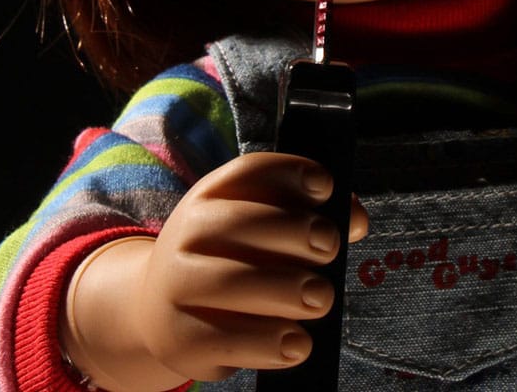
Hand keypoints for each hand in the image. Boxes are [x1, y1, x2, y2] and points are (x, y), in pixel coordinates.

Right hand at [62, 153, 367, 390]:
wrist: (160, 309)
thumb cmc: (234, 259)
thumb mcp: (262, 227)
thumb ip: (312, 216)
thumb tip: (356, 220)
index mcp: (212, 195)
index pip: (248, 172)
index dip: (289, 172)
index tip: (326, 186)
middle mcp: (188, 233)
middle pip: (238, 224)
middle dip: (291, 232)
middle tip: (330, 246)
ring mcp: (177, 285)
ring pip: (230, 283)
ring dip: (285, 290)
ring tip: (321, 298)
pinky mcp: (179, 338)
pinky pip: (223, 341)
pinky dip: (267, 344)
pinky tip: (298, 343)